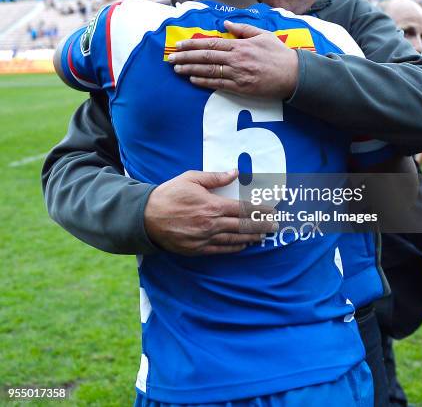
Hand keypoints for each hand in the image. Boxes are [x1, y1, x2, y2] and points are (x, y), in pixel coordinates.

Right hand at [143, 169, 276, 255]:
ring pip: (235, 240)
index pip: (243, 209)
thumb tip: (235, 172)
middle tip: (275, 226)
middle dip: (261, 226)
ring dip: (251, 238)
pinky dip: (235, 247)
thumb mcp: (191, 178)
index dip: (260, 211)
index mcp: (212, 206)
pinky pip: (221, 250)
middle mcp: (211, 224)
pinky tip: (244, 245)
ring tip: (264, 236)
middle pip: (243, 226)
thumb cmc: (170, 194)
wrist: (146, 217)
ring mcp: (205, 239)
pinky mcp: (197, 249)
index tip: (272, 211)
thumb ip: (215, 177)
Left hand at [168, 20, 298, 98]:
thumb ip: (242, 29)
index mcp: (240, 45)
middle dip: (185, 57)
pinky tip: (193, 80)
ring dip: (190, 70)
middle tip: (171, 58)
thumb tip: (225, 25)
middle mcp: (236, 58)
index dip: (193, 45)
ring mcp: (238, 74)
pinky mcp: (241, 87)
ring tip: (177, 69)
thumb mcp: (263, 35)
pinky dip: (204, 82)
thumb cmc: (279, 54)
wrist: (294, 74)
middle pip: (205, 57)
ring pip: (208, 71)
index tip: (180, 46)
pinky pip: (218, 84)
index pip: (211, 44)